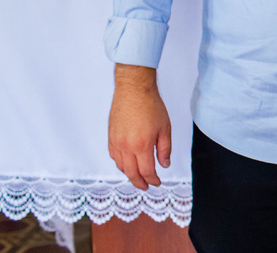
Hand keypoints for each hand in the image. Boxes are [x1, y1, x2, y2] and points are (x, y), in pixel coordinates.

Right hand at [108, 65, 171, 189]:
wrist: (134, 89)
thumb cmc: (151, 105)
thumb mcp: (165, 128)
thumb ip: (164, 149)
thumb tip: (164, 164)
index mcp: (141, 145)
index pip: (146, 171)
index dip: (152, 180)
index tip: (157, 183)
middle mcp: (126, 146)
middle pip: (132, 173)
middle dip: (140, 182)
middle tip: (146, 186)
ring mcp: (116, 142)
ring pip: (121, 166)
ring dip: (130, 174)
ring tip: (138, 176)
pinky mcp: (111, 136)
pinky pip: (114, 156)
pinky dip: (121, 163)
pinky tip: (127, 163)